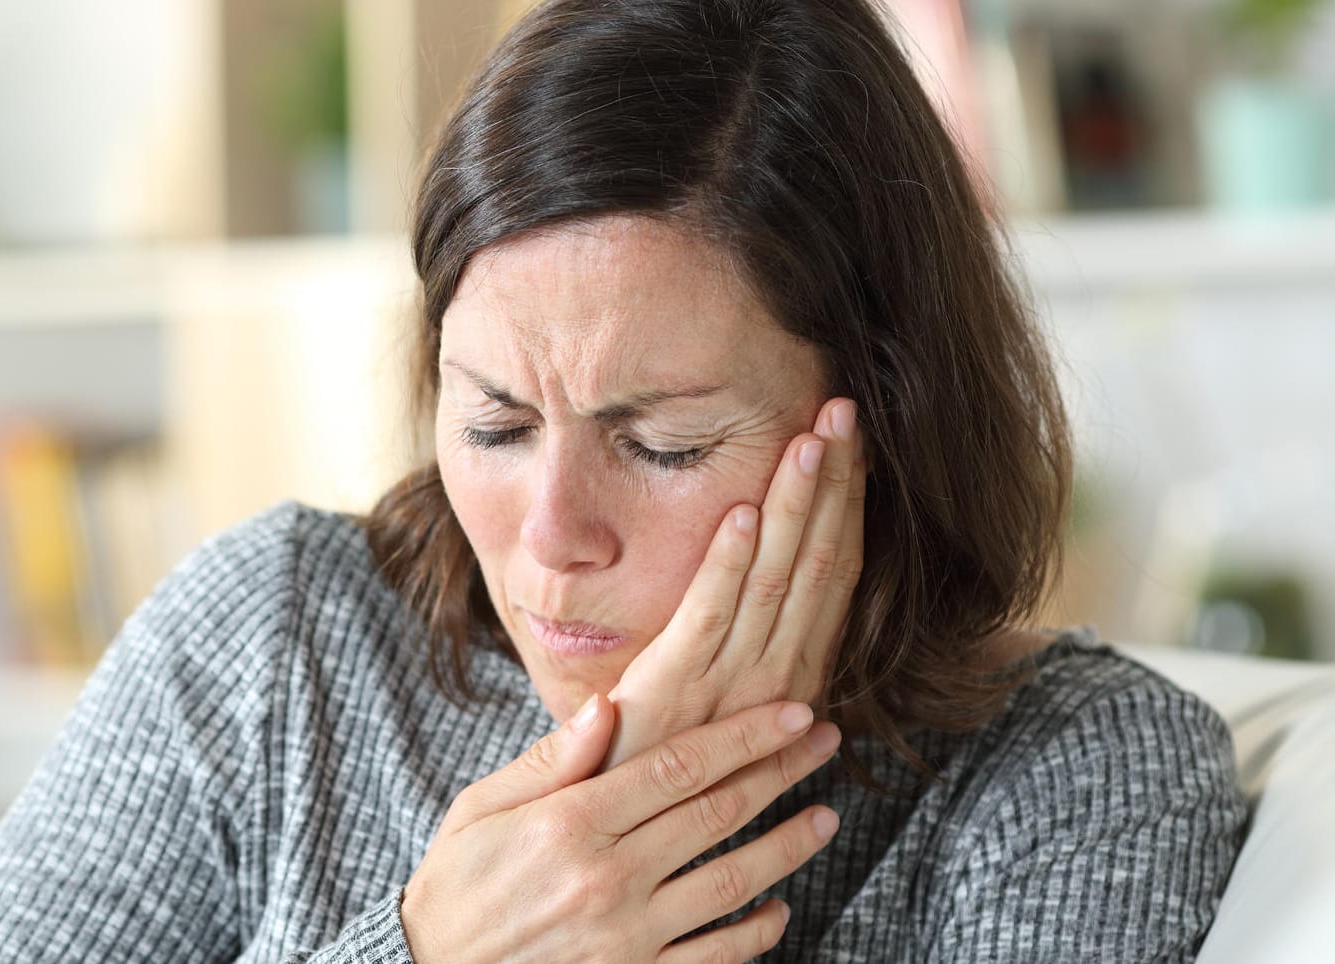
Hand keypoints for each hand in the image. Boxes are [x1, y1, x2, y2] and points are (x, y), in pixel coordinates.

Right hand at [400, 695, 841, 963]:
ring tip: (825, 818)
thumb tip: (608, 705)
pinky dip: (754, 934)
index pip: (680, 767)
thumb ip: (550, 760)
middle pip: (717, 815)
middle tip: (826, 743)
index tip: (792, 711)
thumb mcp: (481, 809)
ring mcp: (626, 936)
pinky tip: (778, 908)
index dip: (745, 736)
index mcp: (571, 823)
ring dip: (787, 849)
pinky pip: (712, 958)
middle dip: (781, 773)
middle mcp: (607, 877)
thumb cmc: (455, 885)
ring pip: (731, 886)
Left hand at [603, 397, 864, 768]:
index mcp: (795, 674)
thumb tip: (806, 668)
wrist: (622, 831)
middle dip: (833, 483)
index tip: (856, 441)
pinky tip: (740, 510)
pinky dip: (726, 561)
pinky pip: (709, 613)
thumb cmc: (668, 762)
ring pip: (774, 577)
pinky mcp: (675, 687)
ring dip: (794, 506)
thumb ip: (760, 671)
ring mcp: (729, 682)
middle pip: (817, 562)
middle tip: (845, 410)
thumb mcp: (729, 711)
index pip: (834, 573)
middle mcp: (778, 675)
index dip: (848, 504)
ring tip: (810, 439)